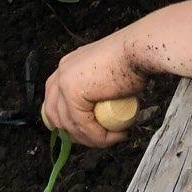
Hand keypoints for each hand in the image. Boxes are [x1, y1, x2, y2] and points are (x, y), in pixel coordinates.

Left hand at [41, 31, 146, 149]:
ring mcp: (64, 81)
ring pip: (68, 124)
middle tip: (98, 140)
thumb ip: (98, 91)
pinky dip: (98, 137)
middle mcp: (61, 72)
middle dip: (74, 134)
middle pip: (54, 114)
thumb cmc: (130, 60)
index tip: (85, 134)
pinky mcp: (72, 92)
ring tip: (113, 138)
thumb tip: (101, 114)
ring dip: (91, 138)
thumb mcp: (107, 77)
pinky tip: (116, 136)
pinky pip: (82, 125)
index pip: (55, 101)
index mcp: (67, 67)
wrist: (137, 50)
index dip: (66, 121)